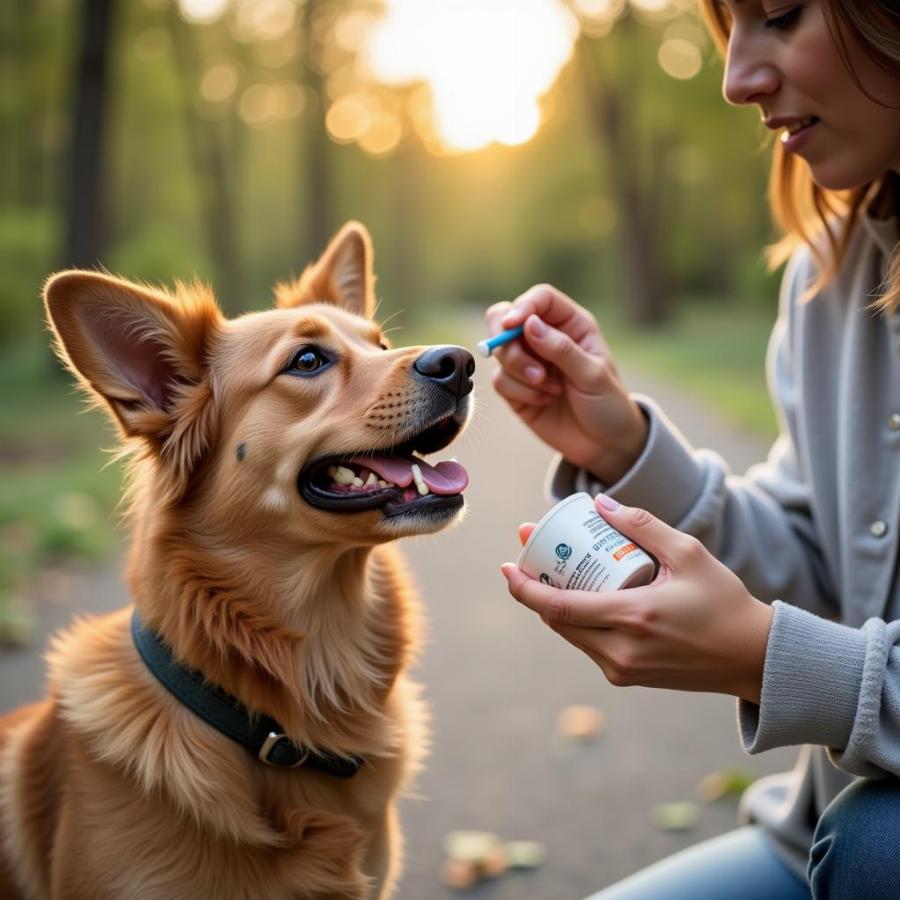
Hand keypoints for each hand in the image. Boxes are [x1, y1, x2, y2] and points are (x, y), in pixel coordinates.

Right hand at [486, 284, 646, 484]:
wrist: (604, 445)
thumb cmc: (608, 404)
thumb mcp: (593, 375)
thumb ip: (561, 349)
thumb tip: (529, 324)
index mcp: (570, 324)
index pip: (540, 299)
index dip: (523, 307)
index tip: (512, 325)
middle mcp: (545, 338)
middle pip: (505, 318)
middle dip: (508, 341)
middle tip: (528, 366)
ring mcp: (528, 362)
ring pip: (500, 352)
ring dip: (520, 372)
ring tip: (550, 389)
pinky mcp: (516, 388)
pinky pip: (501, 381)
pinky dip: (520, 391)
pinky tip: (544, 400)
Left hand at [503, 495, 773, 703]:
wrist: (752, 658)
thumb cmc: (724, 602)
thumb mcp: (688, 554)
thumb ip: (642, 526)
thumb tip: (600, 505)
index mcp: (633, 620)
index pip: (559, 607)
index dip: (525, 588)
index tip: (506, 565)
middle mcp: (621, 652)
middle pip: (557, 620)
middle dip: (536, 586)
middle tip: (531, 551)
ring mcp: (622, 670)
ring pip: (570, 633)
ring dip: (554, 602)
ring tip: (553, 567)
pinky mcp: (627, 677)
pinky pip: (588, 644)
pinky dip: (576, 618)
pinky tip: (579, 592)